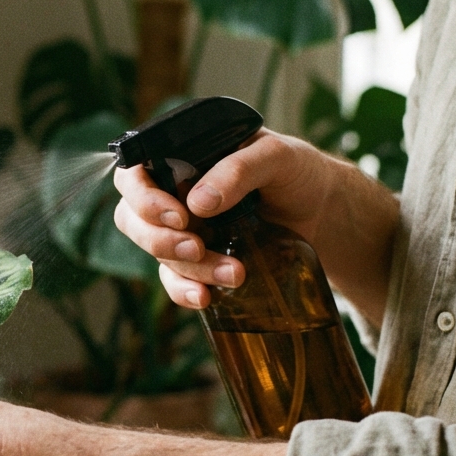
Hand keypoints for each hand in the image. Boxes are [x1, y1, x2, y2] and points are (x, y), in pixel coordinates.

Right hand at [112, 129, 335, 309]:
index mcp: (182, 157)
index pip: (134, 173)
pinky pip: (174, 281)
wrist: (323, 211)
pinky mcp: (197, 261)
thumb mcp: (278, 157)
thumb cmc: (298, 172)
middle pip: (132, 218)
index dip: (143, 198)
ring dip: (187, 269)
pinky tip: (206, 298)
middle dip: (160, 240)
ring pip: (156, 253)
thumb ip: (239, 169)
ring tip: (234, 273)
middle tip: (197, 248)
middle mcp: (172, 192)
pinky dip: (184, 292)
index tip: (180, 215)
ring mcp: (183, 229)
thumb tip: (198, 202)